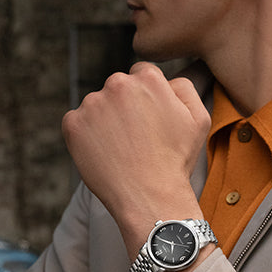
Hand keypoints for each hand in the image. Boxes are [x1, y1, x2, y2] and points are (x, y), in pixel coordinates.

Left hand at [61, 63, 209, 258]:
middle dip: (124, 106)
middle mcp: (117, 84)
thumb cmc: (175, 161)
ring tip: (120, 149)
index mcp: (148, 79)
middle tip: (135, 137)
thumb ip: (184, 88)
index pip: (142, 74)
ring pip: (97, 105)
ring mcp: (92, 103)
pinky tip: (103, 153)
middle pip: (118, 87)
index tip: (147, 119)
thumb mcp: (198, 119)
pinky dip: (85, 135)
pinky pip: (77, 122)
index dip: (146, 97)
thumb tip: (168, 79)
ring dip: (104, 120)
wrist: (149, 196)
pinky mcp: (73, 124)